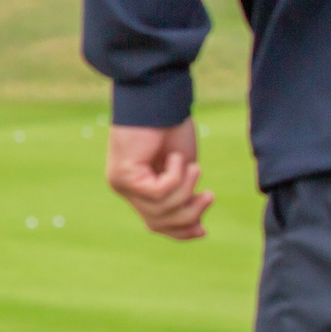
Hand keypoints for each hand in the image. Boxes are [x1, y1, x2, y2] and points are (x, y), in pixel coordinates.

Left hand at [107, 120, 213, 239]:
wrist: (159, 100)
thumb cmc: (173, 128)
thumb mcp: (184, 170)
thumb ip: (184, 195)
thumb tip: (195, 226)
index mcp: (138, 188)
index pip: (156, 223)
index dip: (179, 231)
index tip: (204, 231)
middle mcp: (125, 188)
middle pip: (158, 223)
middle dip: (189, 213)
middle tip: (210, 194)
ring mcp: (120, 183)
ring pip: (161, 209)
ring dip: (186, 190)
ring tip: (192, 167)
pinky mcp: (122, 175)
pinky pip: (158, 193)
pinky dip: (175, 176)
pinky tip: (174, 157)